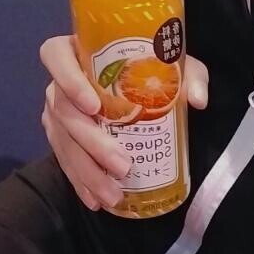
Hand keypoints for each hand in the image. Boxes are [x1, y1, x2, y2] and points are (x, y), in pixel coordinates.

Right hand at [40, 35, 208, 210]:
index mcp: (78, 52)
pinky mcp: (62, 138)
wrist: (141, 84)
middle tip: (123, 166)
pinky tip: (96, 201)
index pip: (56, 56)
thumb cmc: (154, 67)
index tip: (93, 106)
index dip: (68, 81)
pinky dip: (81, 182)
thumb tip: (197, 100)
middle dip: (91, 143)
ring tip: (112, 196)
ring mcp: (58, 113)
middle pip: (63, 111)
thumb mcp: (176, 65)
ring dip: (86, 172)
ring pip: (63, 142)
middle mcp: (60, 83)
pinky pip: (65, 161)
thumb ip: (190, 77)